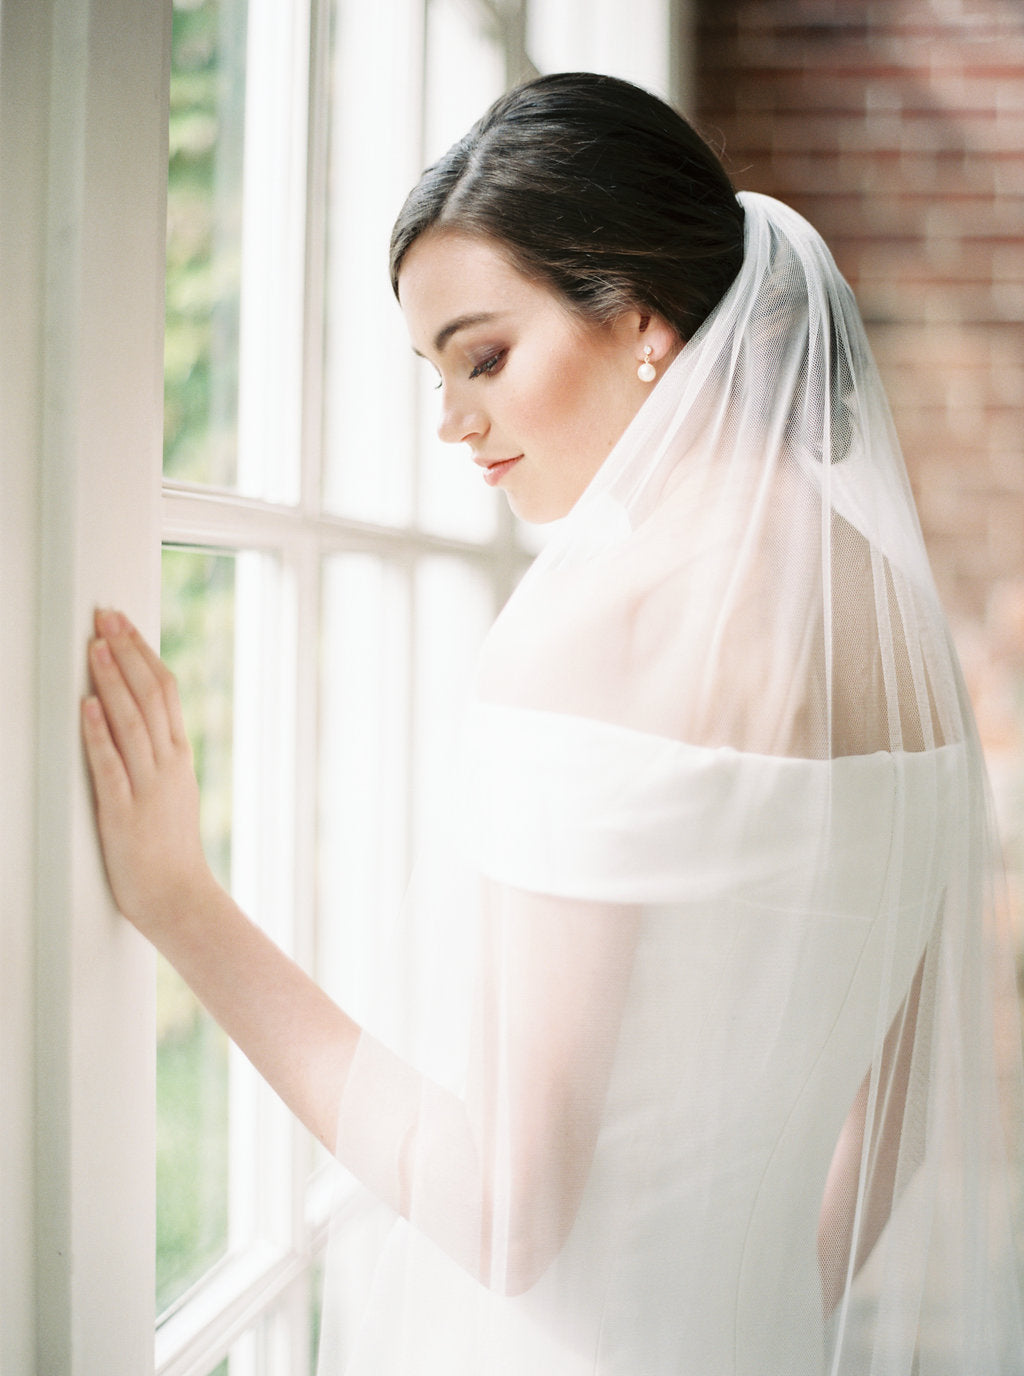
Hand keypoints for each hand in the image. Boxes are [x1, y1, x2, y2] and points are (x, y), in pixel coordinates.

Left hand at [82, 609, 217, 932]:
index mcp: (178, 757)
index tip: (123, 624)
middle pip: (149, 697)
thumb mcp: (171, 790)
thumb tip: (136, 715)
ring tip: (94, 648)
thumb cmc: (168, 848)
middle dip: (125, 653)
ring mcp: (147, 788)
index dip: (142, 653)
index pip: (164, 691)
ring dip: (111, 681)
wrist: (178, 897)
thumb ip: (158, 753)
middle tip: (106, 618)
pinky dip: (99, 734)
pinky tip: (88, 707)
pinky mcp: (123, 813)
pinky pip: (111, 766)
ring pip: (131, 723)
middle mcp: (167, 765)